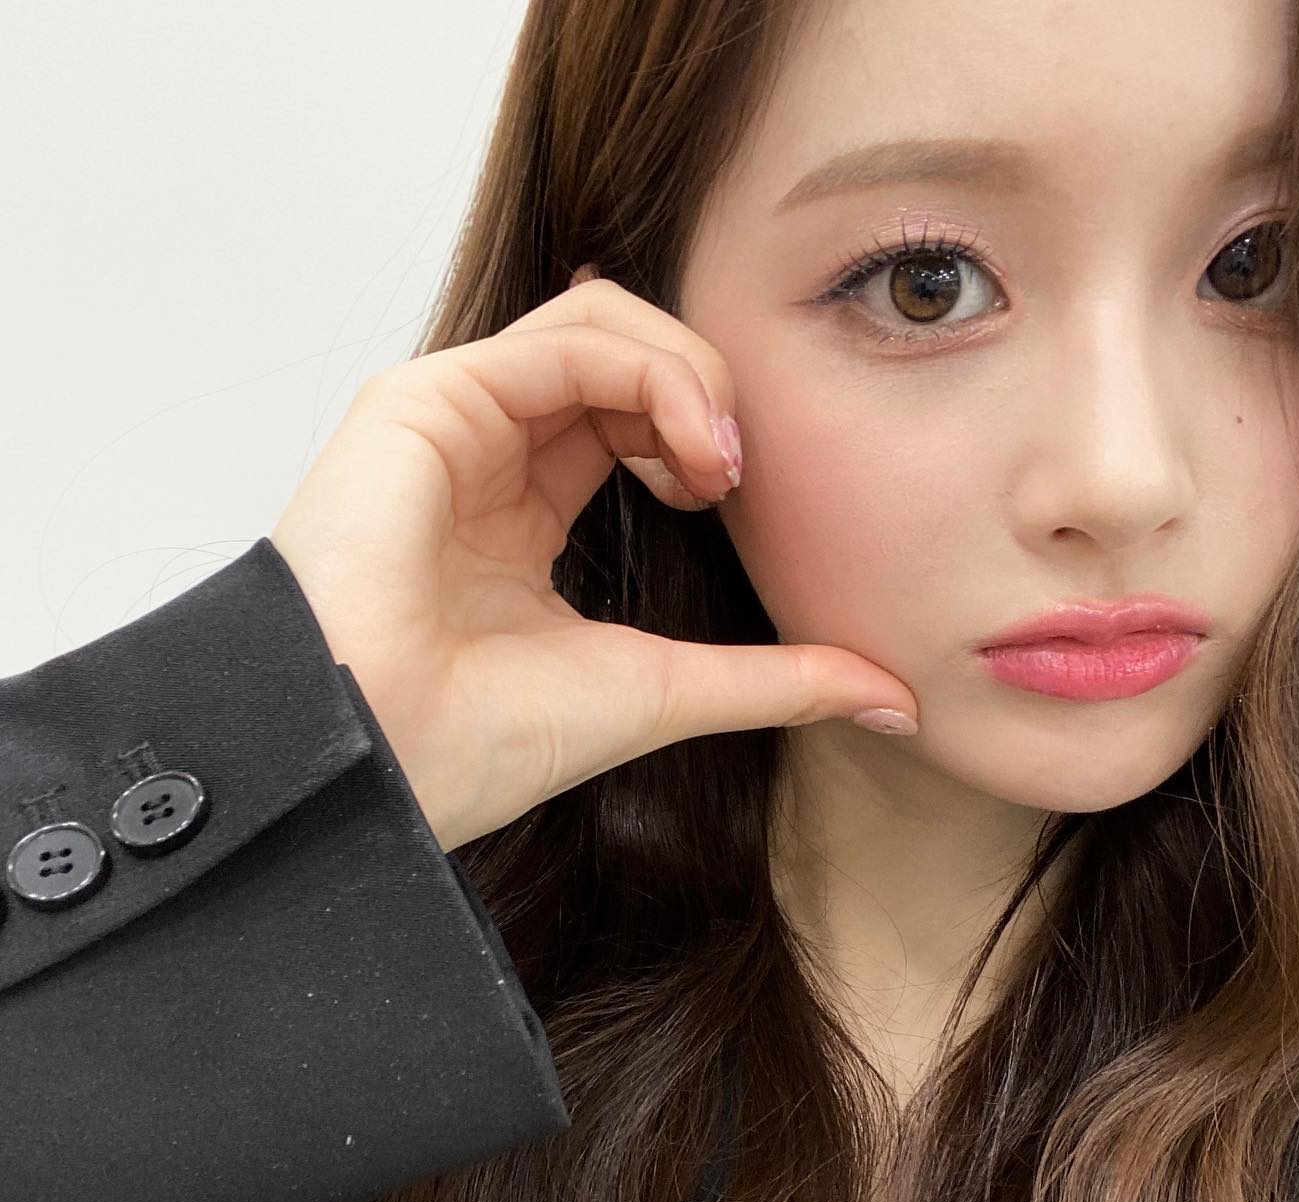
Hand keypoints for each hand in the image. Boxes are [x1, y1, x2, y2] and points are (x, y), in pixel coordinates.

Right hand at [269, 270, 918, 853]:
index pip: (628, 415)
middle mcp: (485, 455)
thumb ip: (776, 682)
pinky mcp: (425, 398)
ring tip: (717, 459)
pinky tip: (686, 444)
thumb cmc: (485, 740)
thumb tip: (895, 700)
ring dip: (689, 375)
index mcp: (521, 513)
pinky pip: (565, 335)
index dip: (701, 431)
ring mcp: (453, 421)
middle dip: (704, 393)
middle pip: (622, 353)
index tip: (734, 497)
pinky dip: (650, 368)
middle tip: (733, 471)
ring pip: (600, 323)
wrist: (384, 761)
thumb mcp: (667, 692)